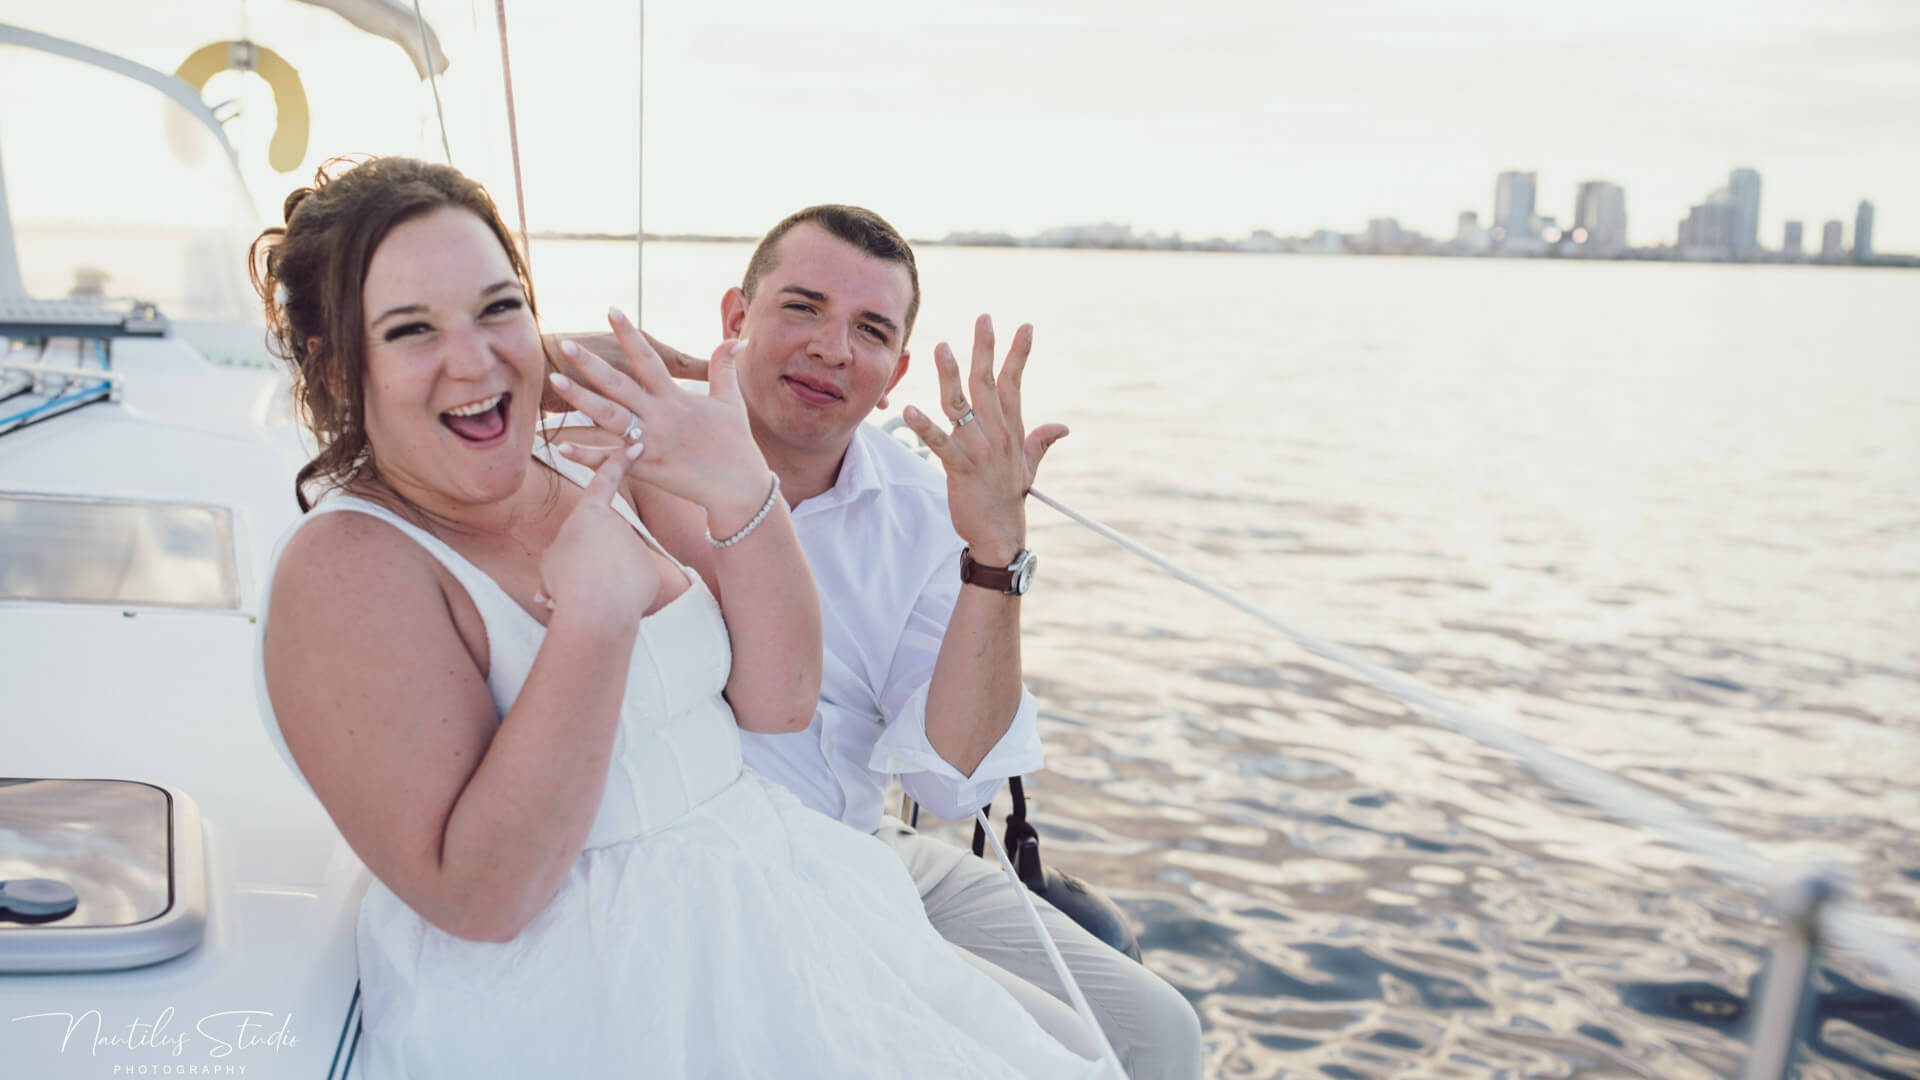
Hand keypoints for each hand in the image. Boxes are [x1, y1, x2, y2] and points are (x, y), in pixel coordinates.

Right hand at [534, 449, 659, 623]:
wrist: (596, 611)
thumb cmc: (566, 581)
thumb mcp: (552, 559)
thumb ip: (567, 552)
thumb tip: (572, 565)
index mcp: (590, 513)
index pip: (605, 480)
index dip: (619, 460)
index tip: (636, 444)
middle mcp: (618, 524)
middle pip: (602, 540)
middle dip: (589, 560)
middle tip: (575, 578)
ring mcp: (637, 546)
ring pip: (615, 564)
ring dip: (602, 580)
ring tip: (590, 593)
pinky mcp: (650, 570)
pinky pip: (631, 582)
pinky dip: (620, 593)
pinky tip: (612, 602)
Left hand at [546, 308, 772, 532]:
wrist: (739, 486)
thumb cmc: (736, 443)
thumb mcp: (731, 401)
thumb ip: (724, 368)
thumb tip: (736, 338)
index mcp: (676, 398)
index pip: (649, 358)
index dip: (631, 334)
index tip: (612, 310)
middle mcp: (660, 416)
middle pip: (619, 384)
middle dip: (591, 363)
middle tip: (566, 344)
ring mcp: (650, 442)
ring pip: (609, 416)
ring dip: (580, 399)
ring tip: (555, 379)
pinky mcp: (646, 469)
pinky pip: (610, 462)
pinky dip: (586, 456)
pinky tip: (562, 447)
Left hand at [900, 315, 1067, 563]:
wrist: (1000, 533)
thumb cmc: (1009, 496)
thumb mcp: (1030, 465)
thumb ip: (1042, 440)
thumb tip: (1063, 427)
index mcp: (1011, 429)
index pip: (1014, 383)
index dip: (1019, 353)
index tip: (1025, 326)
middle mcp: (997, 433)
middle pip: (988, 382)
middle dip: (986, 348)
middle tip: (984, 317)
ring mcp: (979, 449)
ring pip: (962, 404)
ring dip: (951, 375)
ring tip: (942, 348)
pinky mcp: (961, 467)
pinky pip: (940, 443)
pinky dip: (924, 427)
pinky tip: (910, 410)